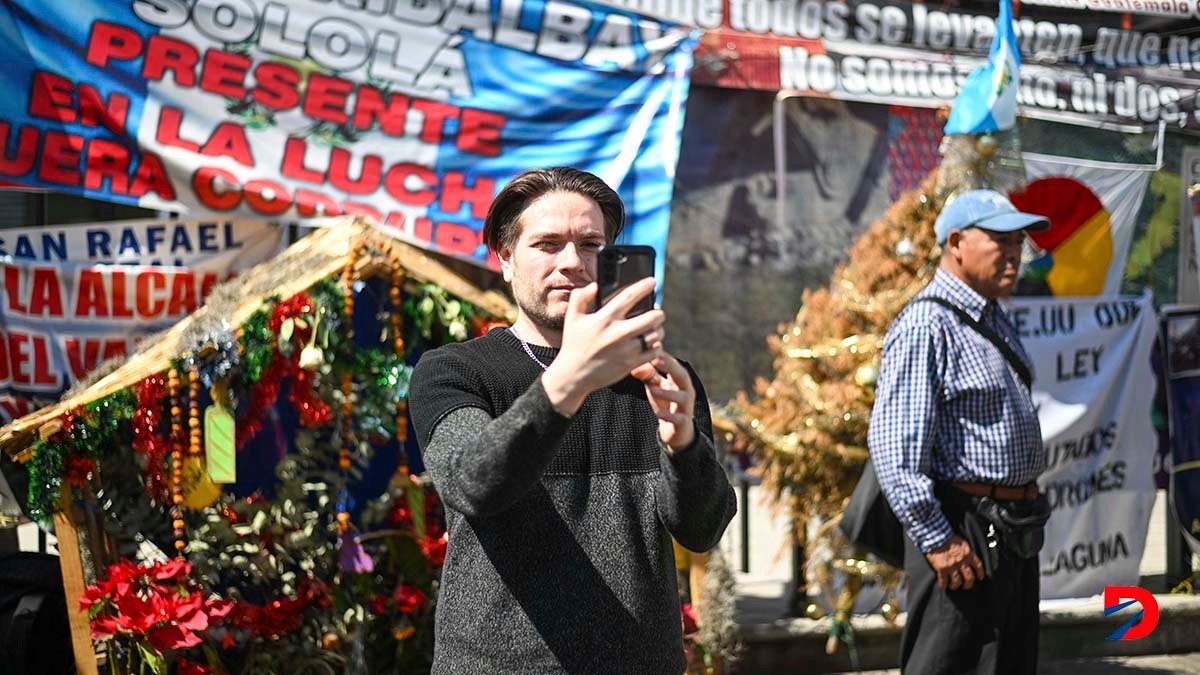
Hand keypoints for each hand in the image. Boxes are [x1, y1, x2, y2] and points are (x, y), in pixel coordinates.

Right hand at [542, 278, 664, 414]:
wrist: (573, 375)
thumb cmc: (574, 344)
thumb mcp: (572, 318)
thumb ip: (580, 297)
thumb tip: (594, 286)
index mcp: (604, 319)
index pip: (629, 296)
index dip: (644, 286)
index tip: (652, 281)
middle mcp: (618, 333)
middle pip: (652, 317)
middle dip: (658, 313)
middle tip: (657, 313)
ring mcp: (626, 349)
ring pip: (656, 335)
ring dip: (658, 330)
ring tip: (654, 329)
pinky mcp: (631, 364)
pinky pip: (654, 351)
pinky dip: (656, 346)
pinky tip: (650, 343)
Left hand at [632, 352, 695, 451]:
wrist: (677, 431)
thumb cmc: (666, 404)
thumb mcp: (656, 387)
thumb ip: (647, 375)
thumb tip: (633, 365)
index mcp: (680, 380)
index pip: (674, 364)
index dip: (664, 356)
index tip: (652, 346)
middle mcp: (686, 391)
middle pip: (682, 376)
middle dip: (671, 367)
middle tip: (657, 359)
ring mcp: (686, 407)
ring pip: (682, 397)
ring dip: (668, 392)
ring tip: (653, 388)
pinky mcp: (683, 422)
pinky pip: (678, 418)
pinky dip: (668, 416)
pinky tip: (657, 413)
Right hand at [925, 535, 985, 590]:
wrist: (935, 535)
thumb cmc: (947, 537)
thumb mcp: (961, 542)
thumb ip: (965, 551)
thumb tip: (967, 557)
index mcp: (968, 554)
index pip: (978, 566)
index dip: (979, 573)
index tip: (979, 577)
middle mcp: (962, 561)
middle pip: (969, 577)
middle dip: (968, 584)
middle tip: (966, 586)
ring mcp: (952, 566)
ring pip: (957, 581)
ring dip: (955, 585)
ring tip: (953, 586)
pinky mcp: (942, 568)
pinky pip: (944, 580)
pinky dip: (943, 585)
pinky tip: (943, 586)